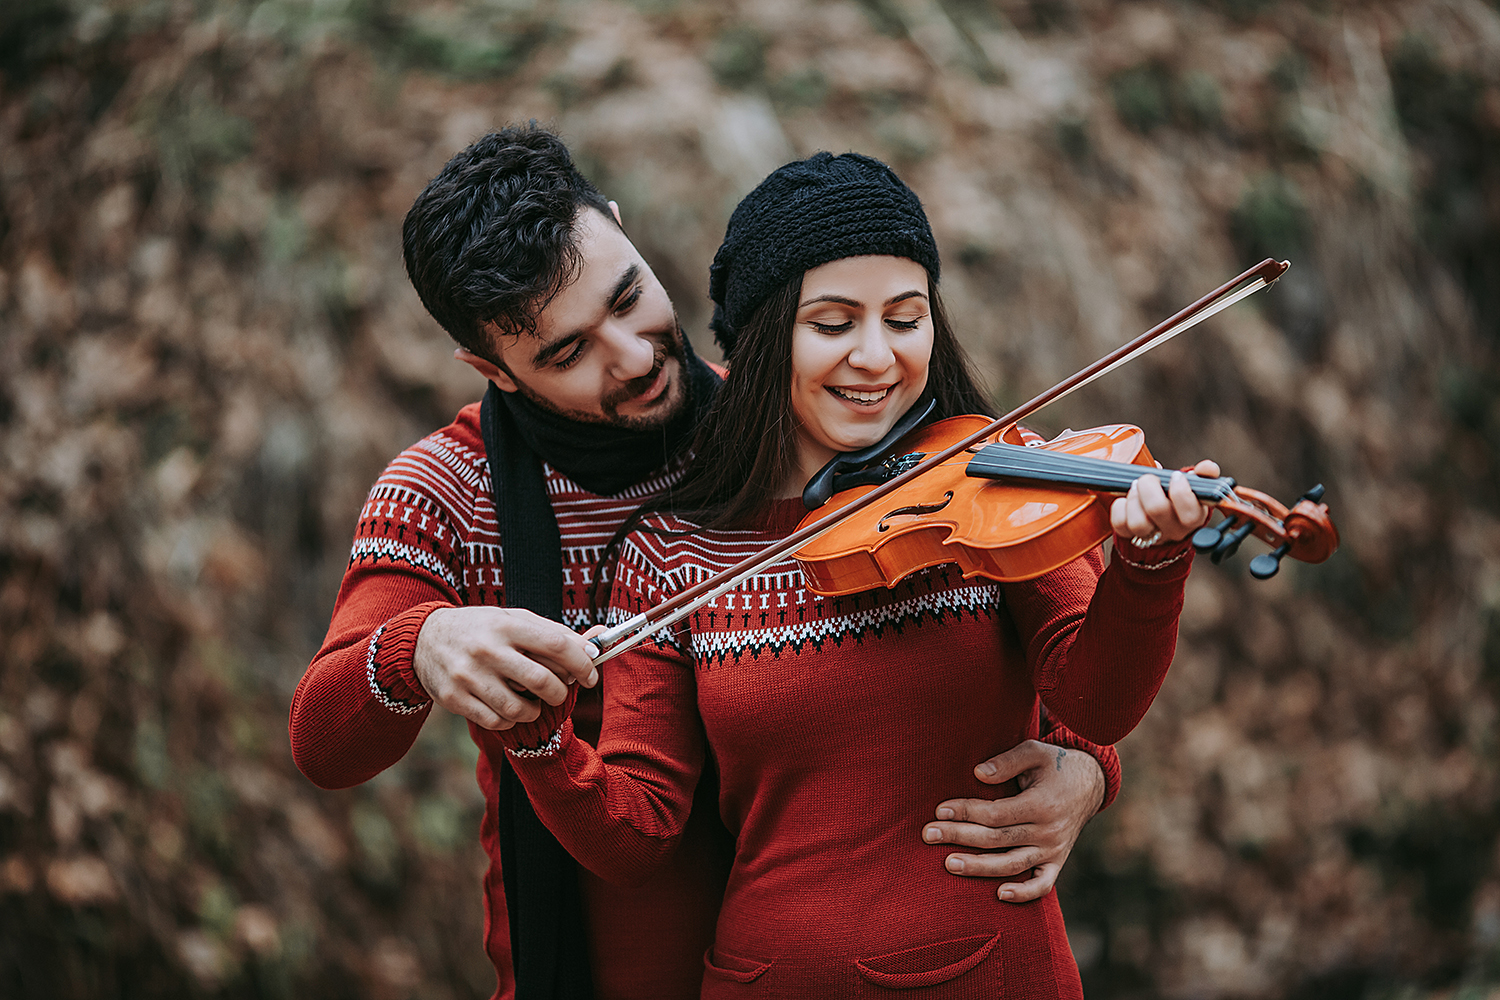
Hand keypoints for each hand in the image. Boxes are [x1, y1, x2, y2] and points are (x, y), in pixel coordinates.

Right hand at [414, 607, 599, 730]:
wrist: (424, 639)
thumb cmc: (482, 629)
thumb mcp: (514, 620)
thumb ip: (553, 633)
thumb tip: (594, 647)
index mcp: (507, 625)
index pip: (556, 646)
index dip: (581, 664)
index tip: (590, 676)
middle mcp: (487, 649)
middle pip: (541, 681)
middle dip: (560, 693)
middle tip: (559, 692)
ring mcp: (469, 676)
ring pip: (519, 709)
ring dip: (535, 710)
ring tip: (533, 702)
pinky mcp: (454, 699)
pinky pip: (496, 722)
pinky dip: (510, 720)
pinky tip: (508, 708)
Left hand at [922, 740, 1105, 901]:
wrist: (1090, 784)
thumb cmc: (1054, 764)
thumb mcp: (1034, 752)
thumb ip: (1007, 762)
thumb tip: (977, 773)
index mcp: (1041, 804)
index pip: (996, 813)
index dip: (966, 812)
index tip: (940, 810)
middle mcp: (1048, 831)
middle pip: (997, 839)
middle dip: (960, 837)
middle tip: (929, 834)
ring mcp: (1053, 850)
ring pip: (1012, 865)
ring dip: (979, 867)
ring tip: (949, 864)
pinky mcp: (1057, 862)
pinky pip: (1042, 885)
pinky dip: (1024, 894)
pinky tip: (999, 895)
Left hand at [1110, 459, 1220, 543]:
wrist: (1160, 521)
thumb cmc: (1177, 498)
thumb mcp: (1194, 486)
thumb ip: (1204, 474)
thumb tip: (1207, 468)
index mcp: (1194, 517)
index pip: (1191, 514)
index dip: (1180, 492)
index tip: (1175, 477)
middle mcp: (1174, 531)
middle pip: (1158, 509)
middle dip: (1149, 486)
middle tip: (1149, 478)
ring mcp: (1151, 536)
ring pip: (1138, 523)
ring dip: (1133, 498)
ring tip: (1136, 488)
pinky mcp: (1129, 536)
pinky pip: (1120, 524)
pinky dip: (1120, 507)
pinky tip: (1126, 500)